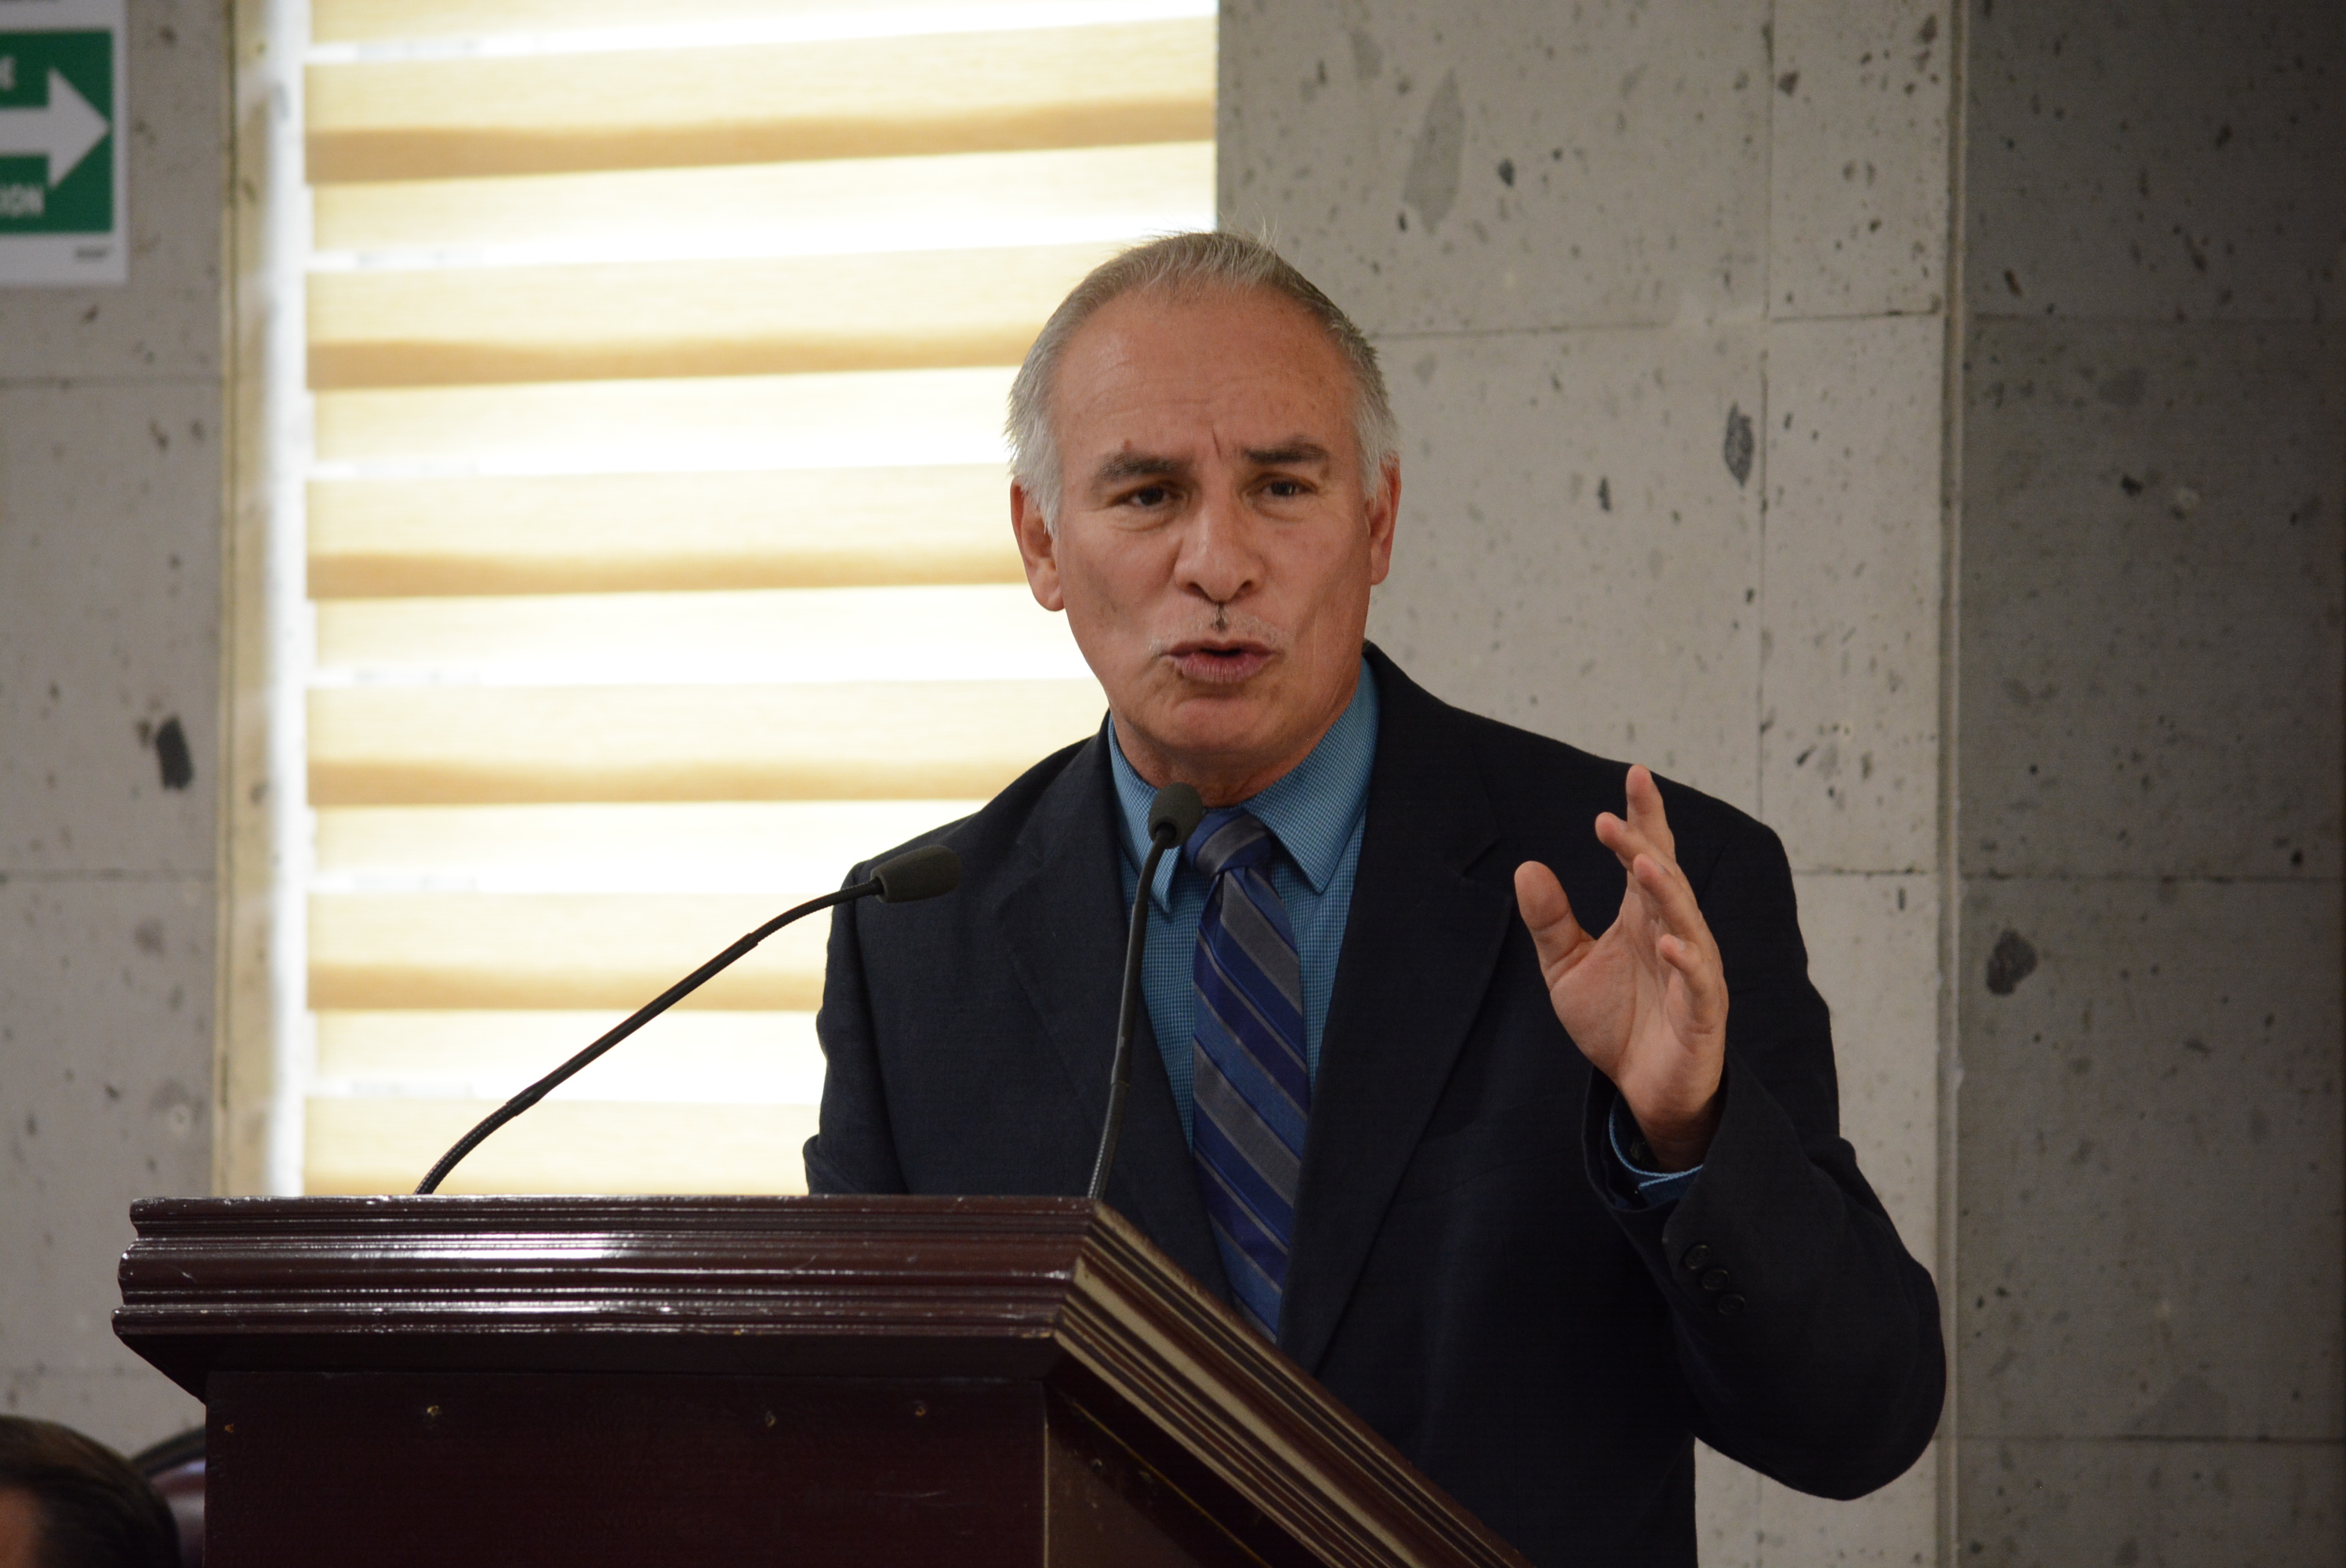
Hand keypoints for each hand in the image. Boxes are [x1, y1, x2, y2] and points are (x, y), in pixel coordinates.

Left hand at [1514, 766, 1726, 1169]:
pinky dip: (1687, 959)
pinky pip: (1700, 981)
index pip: (1648, 854)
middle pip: (1665, 878)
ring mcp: (1694, 970)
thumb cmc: (1615, 1022)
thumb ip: (1550, 922)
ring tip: (1644, 862)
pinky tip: (1668, 941)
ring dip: (1667, 891)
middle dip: (1644, 846)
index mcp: (1643, 916)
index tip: (1635, 774)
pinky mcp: (1703, 1012)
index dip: (1644, 816)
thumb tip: (1526, 868)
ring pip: (1687, 920)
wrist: (1641, 1091)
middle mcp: (1674, 932)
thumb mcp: (1566, 969)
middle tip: (1614, 819)